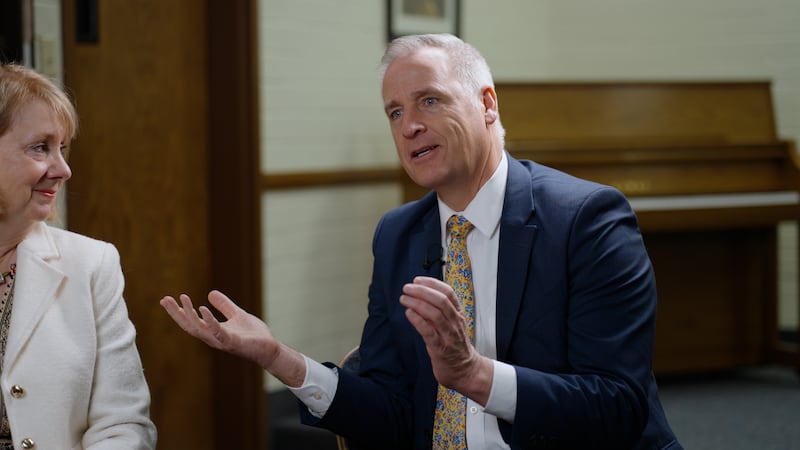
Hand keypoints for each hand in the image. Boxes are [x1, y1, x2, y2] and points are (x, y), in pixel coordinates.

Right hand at [160, 290, 278, 367]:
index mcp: (212, 331)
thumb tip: (210, 293)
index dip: (178, 312)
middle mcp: (213, 338)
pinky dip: (209, 321)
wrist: (269, 348)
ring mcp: (222, 341)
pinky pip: (217, 331)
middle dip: (176, 313)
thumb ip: (224, 305)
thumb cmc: (253, 334)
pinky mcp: (233, 342)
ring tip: (182, 298)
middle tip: (165, 299)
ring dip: (189, 314)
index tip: (165, 300)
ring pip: (199, 329)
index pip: (190, 322)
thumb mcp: (237, 314)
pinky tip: (202, 308)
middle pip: (189, 326)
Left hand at [400, 276, 492, 403]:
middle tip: (407, 288)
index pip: (448, 292)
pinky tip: (409, 313)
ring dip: (417, 303)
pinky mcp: (440, 348)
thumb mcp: (451, 324)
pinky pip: (429, 332)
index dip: (432, 283)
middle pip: (441, 300)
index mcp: (458, 314)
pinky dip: (418, 320)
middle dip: (422, 291)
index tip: (418, 280)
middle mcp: (455, 322)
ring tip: (404, 299)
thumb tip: (420, 297)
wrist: (465, 370)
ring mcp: (448, 335)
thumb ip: (438, 312)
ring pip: (435, 314)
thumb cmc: (455, 346)